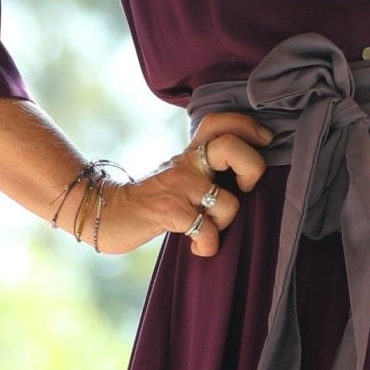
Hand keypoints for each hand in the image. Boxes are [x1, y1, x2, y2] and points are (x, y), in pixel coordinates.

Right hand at [88, 112, 275, 255]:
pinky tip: (197, 248)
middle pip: (230, 147)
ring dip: (224, 224)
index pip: (219, 122)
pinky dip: (207, 246)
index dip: (247, 126)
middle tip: (245, 188)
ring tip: (208, 231)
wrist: (105, 214)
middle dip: (252, 169)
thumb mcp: (178, 175)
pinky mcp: (168, 213)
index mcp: (191, 154)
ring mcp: (177, 188)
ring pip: (228, 203)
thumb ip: (205, 169)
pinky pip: (206, 231)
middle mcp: (186, 165)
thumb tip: (246, 177)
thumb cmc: (150, 201)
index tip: (264, 140)